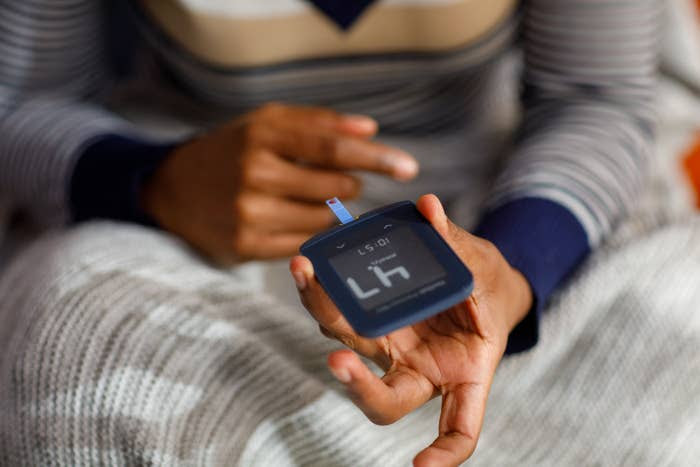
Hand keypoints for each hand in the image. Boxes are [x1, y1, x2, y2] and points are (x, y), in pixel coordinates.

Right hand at [143, 103, 417, 263]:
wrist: (172, 190)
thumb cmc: (230, 151)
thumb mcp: (265, 123)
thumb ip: (319, 122)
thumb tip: (370, 130)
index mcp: (262, 134)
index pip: (332, 147)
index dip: (375, 158)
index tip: (409, 168)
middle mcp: (255, 172)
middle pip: (334, 186)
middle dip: (348, 185)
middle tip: (339, 181)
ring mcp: (250, 212)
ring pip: (323, 219)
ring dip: (329, 211)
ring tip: (306, 199)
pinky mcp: (246, 245)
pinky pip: (303, 243)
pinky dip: (309, 232)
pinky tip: (290, 219)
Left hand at [290, 194, 531, 465]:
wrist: (478, 284)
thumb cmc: (489, 294)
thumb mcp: (487, 273)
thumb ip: (458, 246)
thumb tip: (428, 208)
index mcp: (459, 375)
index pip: (458, 429)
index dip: (443, 455)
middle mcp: (416, 368)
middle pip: (382, 397)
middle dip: (356, 384)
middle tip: (338, 360)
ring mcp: (388, 343)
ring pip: (349, 342)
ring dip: (324, 311)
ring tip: (305, 270)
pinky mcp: (369, 316)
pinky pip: (342, 308)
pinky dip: (324, 288)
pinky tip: (310, 262)